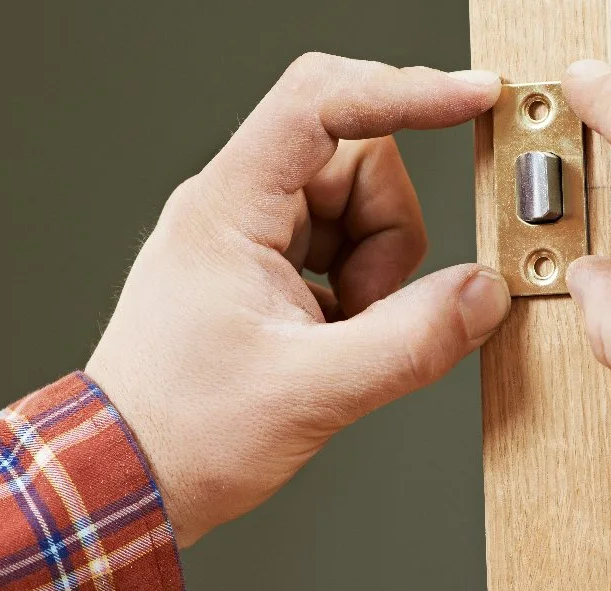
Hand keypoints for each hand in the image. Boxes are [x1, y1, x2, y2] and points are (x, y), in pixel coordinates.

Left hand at [86, 53, 509, 546]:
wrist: (128, 478)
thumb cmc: (182, 431)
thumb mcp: (312, 392)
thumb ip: (411, 340)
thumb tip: (481, 294)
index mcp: (229, 208)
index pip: (322, 104)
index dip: (403, 91)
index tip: (469, 98)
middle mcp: (237, 206)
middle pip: (357, 161)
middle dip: (390, 234)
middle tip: (369, 308)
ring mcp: (252, 236)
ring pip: (359, 207)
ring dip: (378, 268)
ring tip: (344, 334)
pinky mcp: (266, 268)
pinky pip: (344, 246)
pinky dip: (362, 290)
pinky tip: (335, 337)